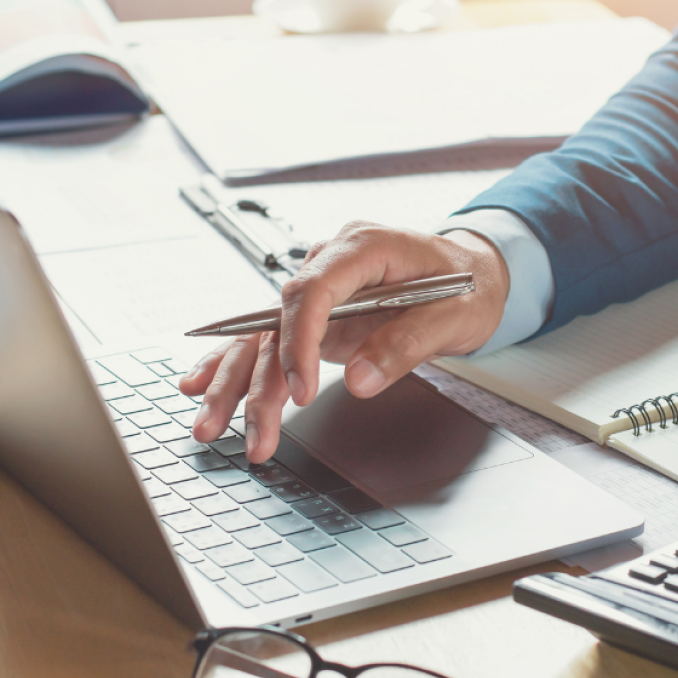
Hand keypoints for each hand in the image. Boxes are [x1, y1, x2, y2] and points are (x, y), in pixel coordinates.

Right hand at [177, 221, 508, 463]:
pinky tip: (201, 385)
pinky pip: (269, 337)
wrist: (475, 271)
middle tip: (252, 431)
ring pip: (264, 334)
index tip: (299, 389)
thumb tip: (358, 381)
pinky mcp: (318, 314)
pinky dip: (236, 364)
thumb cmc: (469, 285)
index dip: (298, 340)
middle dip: (256, 379)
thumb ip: (406, 344)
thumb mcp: (456, 315)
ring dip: (236, 383)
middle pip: (277, 319)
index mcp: (365, 247)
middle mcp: (332, 262)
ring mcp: (322, 288)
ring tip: (210, 427)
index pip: (312, 290)